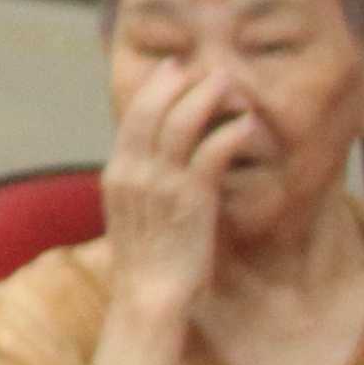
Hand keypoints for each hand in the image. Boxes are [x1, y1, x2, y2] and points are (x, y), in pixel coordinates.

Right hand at [101, 59, 246, 312]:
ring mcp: (160, 184)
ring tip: (227, 83)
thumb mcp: (135, 213)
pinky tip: (246, 125)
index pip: (133, 117)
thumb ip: (146, 182)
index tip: (175, 71)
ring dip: (206, 97)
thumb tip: (164, 160)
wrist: (149, 297)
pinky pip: (211, 153)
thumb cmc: (149, 260)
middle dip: (177, 82)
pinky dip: (229, 133)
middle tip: (202, 67)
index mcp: (117, 174)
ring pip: (180, 123)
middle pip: (152, 110)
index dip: (155, 89)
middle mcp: (133, 173)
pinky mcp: (191, 199)